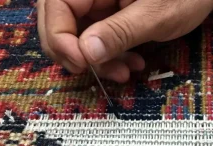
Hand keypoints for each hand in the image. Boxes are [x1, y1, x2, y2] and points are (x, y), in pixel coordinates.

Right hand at [37, 0, 212, 82]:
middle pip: (58, 19)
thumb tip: (85, 54)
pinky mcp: (107, 15)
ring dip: (96, 60)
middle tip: (90, 72)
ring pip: (76, 34)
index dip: (60, 36)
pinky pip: (96, 39)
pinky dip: (110, 57)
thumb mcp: (155, 14)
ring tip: (124, 73)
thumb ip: (119, 32)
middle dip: (74, 52)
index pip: (57, 5)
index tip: (80, 63)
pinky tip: (132, 64)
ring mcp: (98, 2)